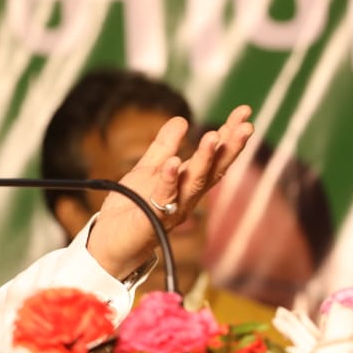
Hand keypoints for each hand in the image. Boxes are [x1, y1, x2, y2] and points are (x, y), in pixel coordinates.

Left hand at [87, 105, 253, 280]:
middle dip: (230, 148)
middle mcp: (187, 197)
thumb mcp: (147, 170)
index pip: (215, 157)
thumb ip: (164, 147)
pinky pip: (164, 197)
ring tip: (214, 136)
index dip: (230, 135)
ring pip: (194, 183)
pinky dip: (169, 180)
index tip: (244, 112)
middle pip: (214, 170)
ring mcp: (173, 209)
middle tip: (244, 125)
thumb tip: (181, 119)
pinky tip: (174, 163)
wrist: (108, 241)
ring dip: (205, 160)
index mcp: (187, 183)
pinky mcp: (154, 219)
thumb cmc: (130, 207)